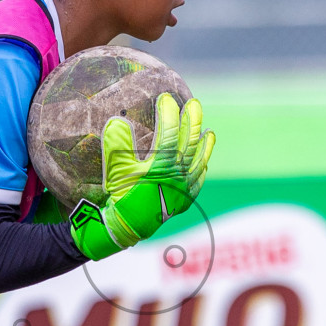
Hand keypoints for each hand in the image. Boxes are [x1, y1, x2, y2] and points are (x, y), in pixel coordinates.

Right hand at [69, 93, 214, 260]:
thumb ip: (117, 145)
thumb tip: (117, 120)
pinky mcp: (184, 200)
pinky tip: (203, 163)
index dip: (170, 113)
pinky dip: (201, 168)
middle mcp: (179, 174)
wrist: (129, 227)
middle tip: (194, 104)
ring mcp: (184, 188)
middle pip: (191, 142)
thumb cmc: (121, 197)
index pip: (171, 132)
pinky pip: (198, 180)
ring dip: (204, 144)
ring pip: (200, 160)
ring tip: (209, 132)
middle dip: (193, 120)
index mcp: (164, 164)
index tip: (166, 98)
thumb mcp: (116, 170)